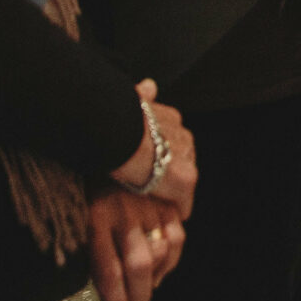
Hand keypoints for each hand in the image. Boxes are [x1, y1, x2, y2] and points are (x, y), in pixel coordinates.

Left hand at [87, 187, 185, 300]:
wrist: (110, 141)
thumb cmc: (87, 178)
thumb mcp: (78, 210)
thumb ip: (91, 243)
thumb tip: (103, 282)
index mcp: (96, 218)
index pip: (108, 272)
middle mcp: (124, 214)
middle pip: (138, 266)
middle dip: (139, 298)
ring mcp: (149, 205)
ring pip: (161, 252)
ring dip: (156, 279)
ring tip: (148, 294)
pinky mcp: (166, 198)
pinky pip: (177, 235)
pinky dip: (173, 257)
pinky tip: (164, 268)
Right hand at [108, 79, 196, 217]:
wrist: (116, 129)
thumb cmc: (115, 116)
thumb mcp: (132, 101)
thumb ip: (143, 96)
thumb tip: (149, 85)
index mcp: (171, 118)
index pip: (171, 139)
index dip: (159, 153)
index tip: (148, 161)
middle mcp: (184, 136)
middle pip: (181, 158)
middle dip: (169, 170)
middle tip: (152, 184)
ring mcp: (185, 158)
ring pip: (183, 178)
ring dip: (173, 189)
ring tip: (160, 201)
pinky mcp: (184, 180)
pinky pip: (184, 200)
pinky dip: (179, 208)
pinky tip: (174, 215)